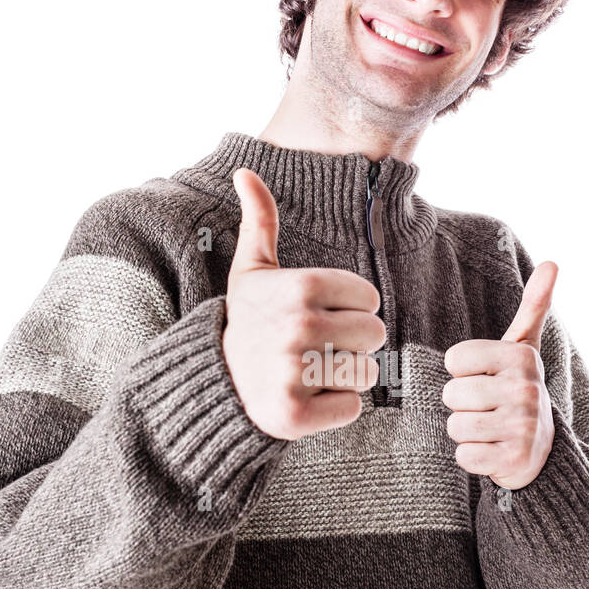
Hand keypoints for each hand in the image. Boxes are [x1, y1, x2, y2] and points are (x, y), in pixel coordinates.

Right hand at [222, 169, 385, 439]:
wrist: (212, 385)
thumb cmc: (246, 323)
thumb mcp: (250, 271)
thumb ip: (260, 222)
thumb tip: (245, 172)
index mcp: (299, 287)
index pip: (370, 299)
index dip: (351, 309)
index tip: (319, 315)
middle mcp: (298, 327)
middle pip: (375, 335)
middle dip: (353, 343)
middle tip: (318, 347)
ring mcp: (295, 373)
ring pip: (366, 372)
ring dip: (345, 376)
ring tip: (311, 371)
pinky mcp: (295, 415)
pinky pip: (351, 407)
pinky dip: (334, 408)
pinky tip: (306, 397)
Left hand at [441, 261, 557, 489]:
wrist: (543, 450)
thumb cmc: (519, 391)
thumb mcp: (524, 348)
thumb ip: (534, 306)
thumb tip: (553, 262)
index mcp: (521, 357)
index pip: (454, 360)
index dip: (463, 373)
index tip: (487, 378)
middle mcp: (526, 389)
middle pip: (451, 394)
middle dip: (463, 405)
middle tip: (490, 408)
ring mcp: (523, 427)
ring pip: (455, 426)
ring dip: (466, 432)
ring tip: (491, 429)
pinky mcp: (515, 461)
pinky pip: (464, 457)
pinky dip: (473, 458)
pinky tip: (493, 451)